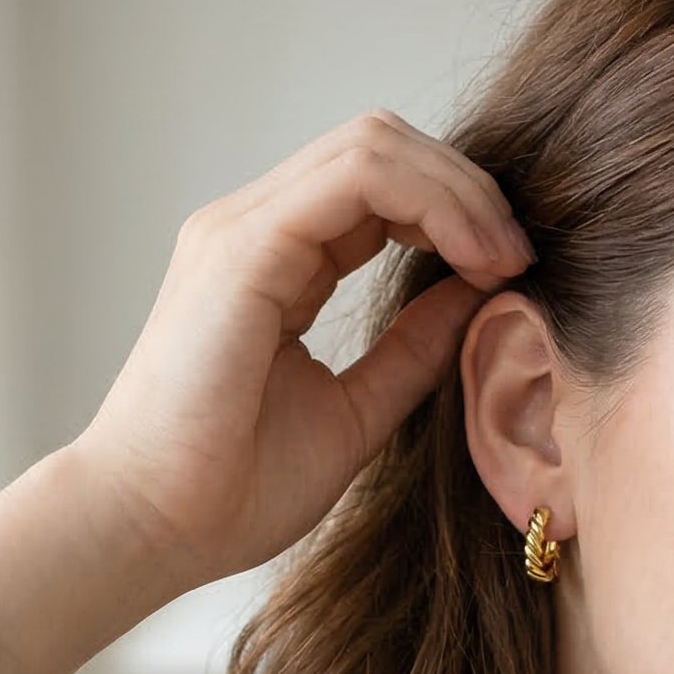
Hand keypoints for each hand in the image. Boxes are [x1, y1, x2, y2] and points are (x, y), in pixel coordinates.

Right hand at [68, 108, 534, 589]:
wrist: (152, 530)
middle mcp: (253, 228)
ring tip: (505, 256)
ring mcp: (241, 229)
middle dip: (469, 189)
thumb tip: (479, 296)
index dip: (458, 210)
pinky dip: (430, 202)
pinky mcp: (241, 248)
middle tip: (521, 255)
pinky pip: (354, 177)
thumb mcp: (355, 411)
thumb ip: (411, 349)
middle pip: (382, 145)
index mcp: (275, 261)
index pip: (380, 185)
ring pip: (372, 142)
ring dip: (458, 189)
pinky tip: (473, 258)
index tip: (513, 270)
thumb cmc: (231, 489)